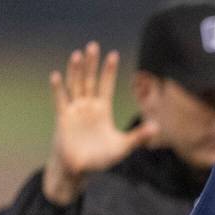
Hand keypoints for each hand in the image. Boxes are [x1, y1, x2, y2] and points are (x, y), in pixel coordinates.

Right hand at [43, 41, 158, 204]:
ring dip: (76, 71)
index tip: (113, 54)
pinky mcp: (63, 119)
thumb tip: (158, 127)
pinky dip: (58, 89)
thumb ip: (138, 136)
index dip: (109, 71)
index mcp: (102, 110)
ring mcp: (74, 111)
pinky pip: (60, 101)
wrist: (79, 169)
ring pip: (76, 86)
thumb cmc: (100, 158)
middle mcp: (88, 107)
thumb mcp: (123, 146)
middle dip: (92, 64)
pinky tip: (56, 75)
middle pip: (90, 80)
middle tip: (94, 45)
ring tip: (78, 54)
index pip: (106, 86)